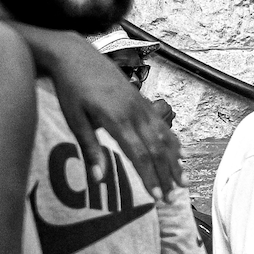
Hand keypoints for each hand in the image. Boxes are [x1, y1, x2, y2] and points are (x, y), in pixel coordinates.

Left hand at [42, 31, 179, 196]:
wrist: (74, 55)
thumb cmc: (70, 88)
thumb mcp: (74, 120)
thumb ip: (90, 149)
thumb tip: (99, 178)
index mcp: (116, 119)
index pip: (139, 155)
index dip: (150, 178)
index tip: (158, 197)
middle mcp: (134, 112)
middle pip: (157, 149)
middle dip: (166, 175)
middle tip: (172, 198)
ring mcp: (140, 104)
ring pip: (164, 137)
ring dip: (174, 161)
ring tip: (182, 181)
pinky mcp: (141, 100)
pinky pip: (161, 123)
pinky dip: (173, 140)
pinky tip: (180, 153)